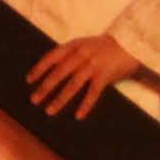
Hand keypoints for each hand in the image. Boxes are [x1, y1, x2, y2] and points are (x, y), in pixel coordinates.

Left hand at [27, 33, 144, 121]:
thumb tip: (52, 70)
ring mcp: (93, 65)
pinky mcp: (104, 76)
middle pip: (59, 73)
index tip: (29, 80)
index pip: (51, 57)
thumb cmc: (103, 46)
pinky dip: (85, 105)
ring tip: (49, 110)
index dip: (39, 68)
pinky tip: (78, 116)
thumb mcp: (84, 44)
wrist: (130, 43)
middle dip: (45, 87)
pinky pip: (93, 93)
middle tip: (34, 100)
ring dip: (60, 99)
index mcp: (74, 45)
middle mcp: (81, 54)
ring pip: (73, 85)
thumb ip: (70, 54)